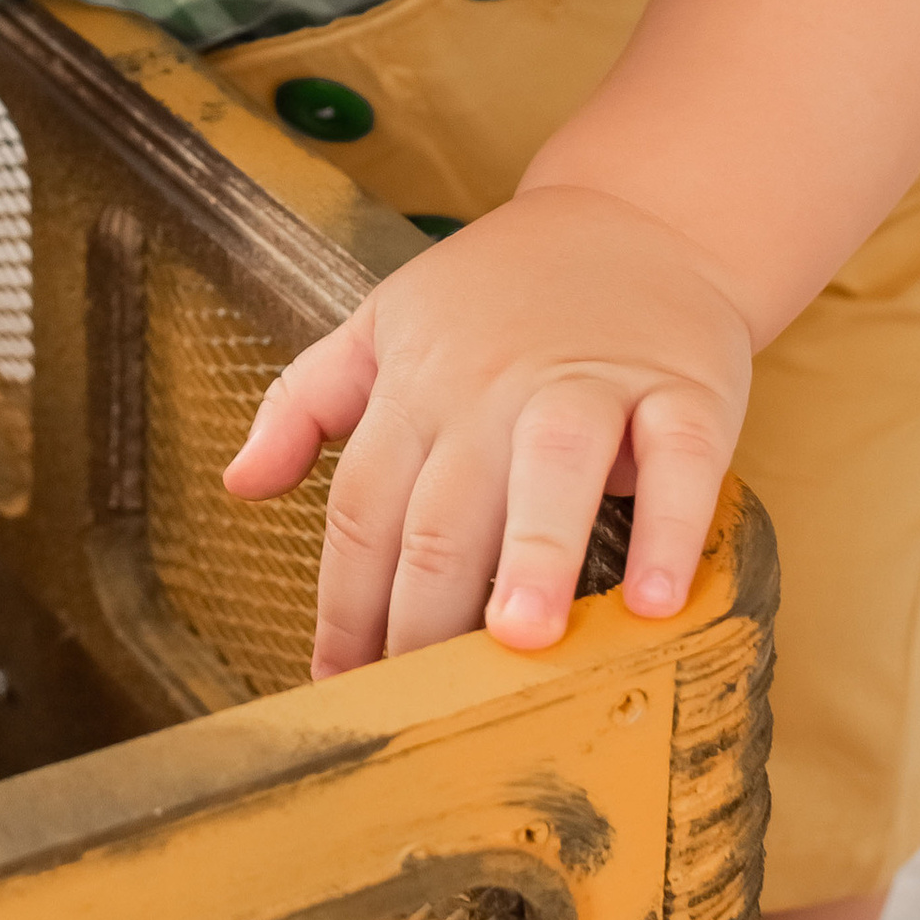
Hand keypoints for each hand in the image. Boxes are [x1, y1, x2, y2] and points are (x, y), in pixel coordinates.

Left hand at [221, 185, 752, 675]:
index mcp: (417, 384)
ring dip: (535, 554)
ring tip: (524, 638)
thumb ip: (305, 401)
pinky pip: (678, 458)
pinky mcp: (680, 386)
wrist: (636, 218)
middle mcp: (493, 386)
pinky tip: (655, 599)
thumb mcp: (385, 323)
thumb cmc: (501, 294)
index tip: (342, 684)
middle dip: (427, 607)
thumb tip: (239, 483)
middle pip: (446, 508)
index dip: (346, 601)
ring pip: (552, 468)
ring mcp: (589, 382)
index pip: (363, 506)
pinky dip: (669, 525)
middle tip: (425, 701)